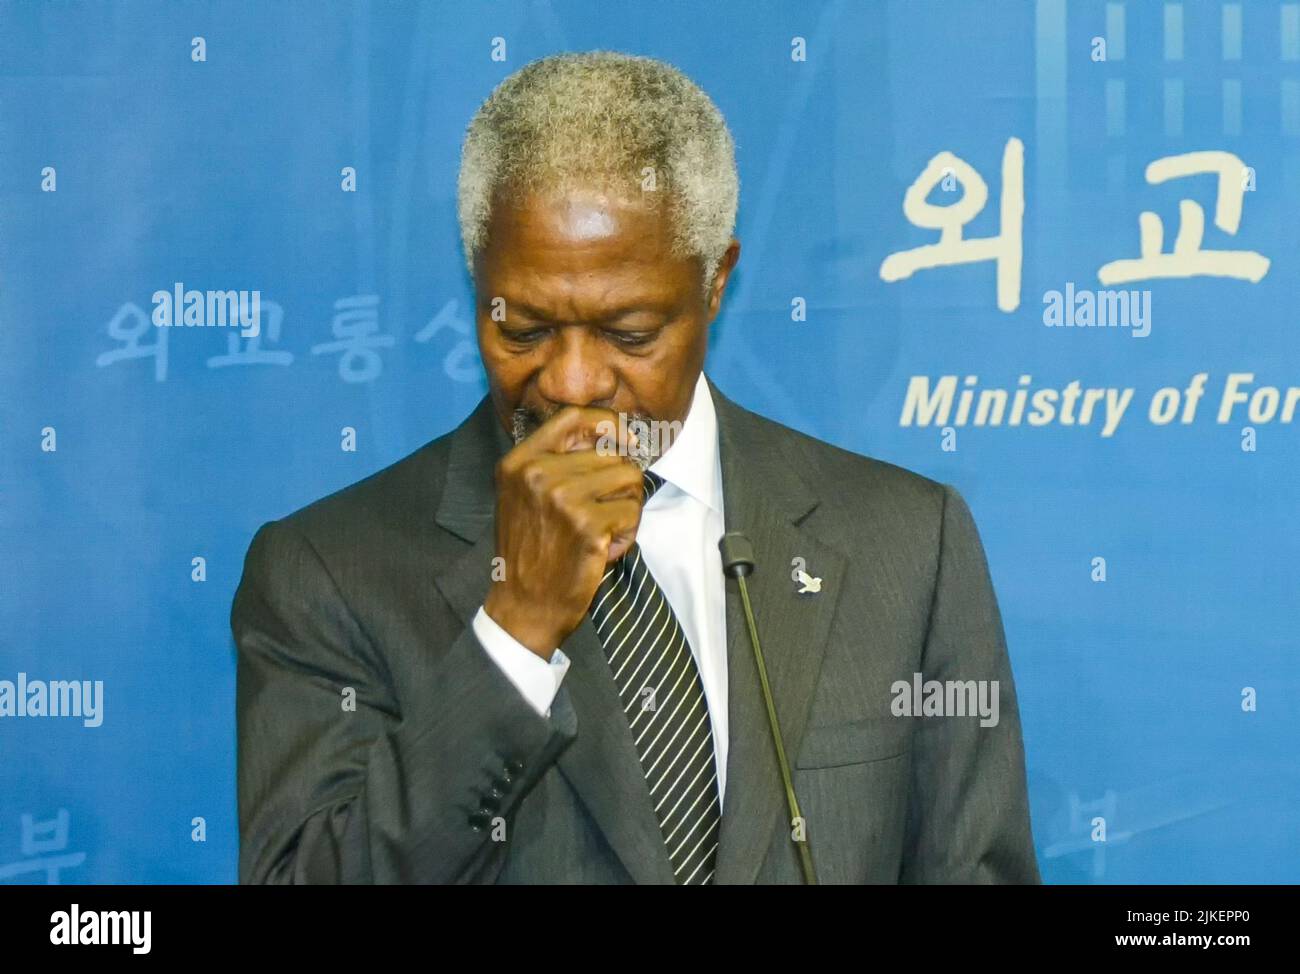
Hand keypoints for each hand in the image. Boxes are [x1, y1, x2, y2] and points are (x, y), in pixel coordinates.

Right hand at [483, 406, 644, 658]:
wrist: (522, 607)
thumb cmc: (530, 551)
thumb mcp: (524, 495)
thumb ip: (554, 461)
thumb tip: (609, 434)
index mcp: (519, 461)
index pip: (574, 417)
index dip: (609, 424)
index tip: (627, 440)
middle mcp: (538, 473)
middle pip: (613, 453)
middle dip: (621, 484)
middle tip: (603, 514)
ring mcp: (563, 498)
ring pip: (630, 479)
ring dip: (627, 508)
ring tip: (603, 531)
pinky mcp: (588, 525)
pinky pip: (632, 512)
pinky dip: (627, 534)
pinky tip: (602, 550)